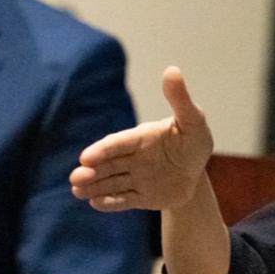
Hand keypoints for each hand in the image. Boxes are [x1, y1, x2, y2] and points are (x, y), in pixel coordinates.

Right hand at [70, 67, 212, 212]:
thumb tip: (172, 70)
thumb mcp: (192, 119)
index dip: (102, 150)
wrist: (198, 171)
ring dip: (94, 187)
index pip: (118, 144)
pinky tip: (94, 203)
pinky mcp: (141, 197)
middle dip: (91, 171)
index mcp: (140, 138)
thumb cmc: (194, 139)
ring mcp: (135, 178)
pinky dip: (110, 203)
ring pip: (111, 183)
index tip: (86, 157)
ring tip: (77, 191)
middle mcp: (132, 158)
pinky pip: (124, 200)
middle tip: (75, 178)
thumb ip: (180, 99)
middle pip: (108, 165)